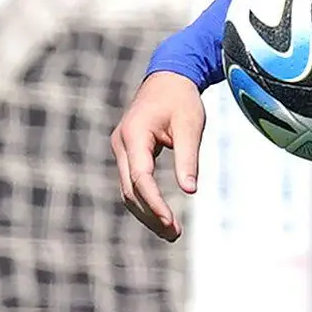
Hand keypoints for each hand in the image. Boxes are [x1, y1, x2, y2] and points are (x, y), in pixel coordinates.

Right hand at [111, 71, 206, 240]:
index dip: (154, 203)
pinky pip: (132, 183)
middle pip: (129, 189)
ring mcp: (121, 149)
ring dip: (147, 212)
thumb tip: (189, 191)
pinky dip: (145, 201)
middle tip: (174, 235)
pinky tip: (162, 217)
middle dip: (150, 214)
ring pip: (128, 190)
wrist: (168, 77)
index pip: (140, 177)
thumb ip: (188, 158)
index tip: (170, 222)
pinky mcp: (128, 153)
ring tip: (171, 233)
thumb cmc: (181, 99)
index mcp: (134, 134)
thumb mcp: (190, 126)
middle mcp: (121, 143)